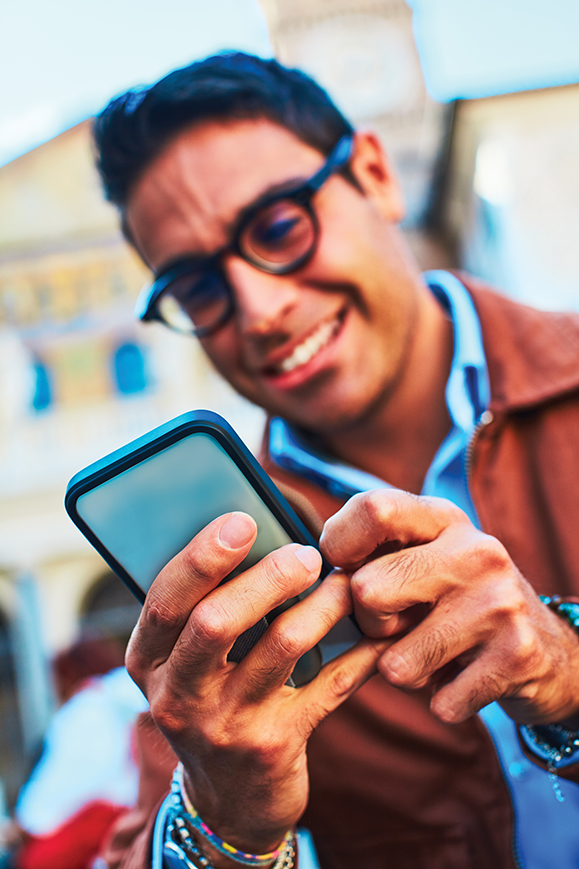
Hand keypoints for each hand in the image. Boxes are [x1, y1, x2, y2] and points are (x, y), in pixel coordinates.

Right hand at [126, 511, 384, 863]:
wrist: (229, 799)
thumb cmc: (212, 698)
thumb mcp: (186, 660)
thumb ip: (205, 604)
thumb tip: (257, 530)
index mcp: (147, 660)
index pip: (165, 599)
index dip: (204, 556)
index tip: (244, 519)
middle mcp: (177, 695)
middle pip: (216, 623)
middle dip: (267, 577)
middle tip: (308, 553)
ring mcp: (224, 725)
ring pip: (280, 648)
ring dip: (321, 606)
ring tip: (347, 583)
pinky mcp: (274, 746)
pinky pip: (328, 686)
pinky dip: (360, 653)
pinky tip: (379, 632)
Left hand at [319, 489, 578, 725]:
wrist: (549, 650)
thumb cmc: (457, 602)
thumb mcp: (425, 558)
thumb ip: (372, 550)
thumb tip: (304, 561)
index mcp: (443, 518)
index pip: (371, 508)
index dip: (339, 544)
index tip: (345, 568)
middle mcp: (475, 550)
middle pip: (366, 591)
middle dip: (371, 624)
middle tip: (401, 625)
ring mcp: (499, 600)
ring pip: (395, 660)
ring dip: (405, 669)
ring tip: (435, 652)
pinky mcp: (517, 654)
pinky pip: (437, 700)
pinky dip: (443, 700)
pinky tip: (464, 678)